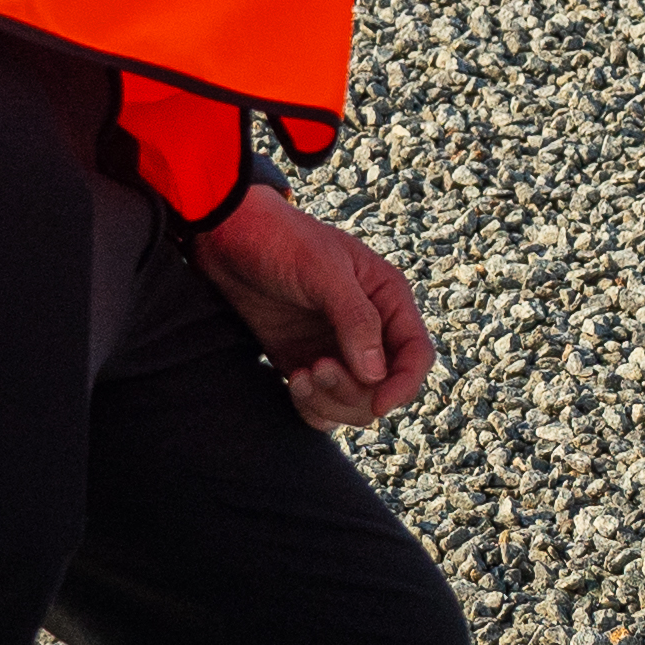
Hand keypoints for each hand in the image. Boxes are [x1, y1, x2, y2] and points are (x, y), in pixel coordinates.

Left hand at [190, 183, 439, 430]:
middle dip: (352, 391)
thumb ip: (356, 319)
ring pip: (354, 403)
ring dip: (328, 401)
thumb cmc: (281, 239)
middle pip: (384, 386)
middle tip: (315, 368)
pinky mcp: (306, 362)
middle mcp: (369, 328)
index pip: (415, 354)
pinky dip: (310, 406)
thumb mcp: (323, 271)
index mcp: (387, 299)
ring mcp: (337, 348)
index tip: (379, 404)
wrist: (228, 237)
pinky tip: (290, 381)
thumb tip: (376, 373)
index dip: (404, 384)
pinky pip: (323, 405)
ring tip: (298, 376)